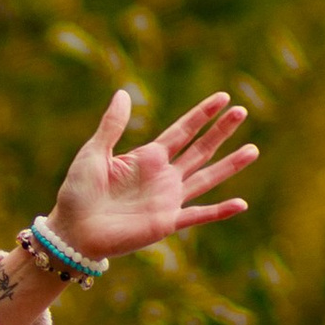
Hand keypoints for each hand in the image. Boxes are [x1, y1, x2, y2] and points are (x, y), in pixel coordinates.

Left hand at [51, 87, 256, 261]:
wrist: (72, 231)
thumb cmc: (78, 193)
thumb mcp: (93, 152)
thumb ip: (112, 125)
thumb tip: (123, 93)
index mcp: (147, 157)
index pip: (182, 131)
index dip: (201, 114)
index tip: (222, 97)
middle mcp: (163, 177)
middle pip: (200, 149)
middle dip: (221, 131)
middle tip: (242, 110)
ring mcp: (167, 200)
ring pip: (207, 178)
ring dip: (230, 165)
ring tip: (253, 149)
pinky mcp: (166, 223)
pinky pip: (198, 215)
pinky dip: (219, 211)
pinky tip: (241, 203)